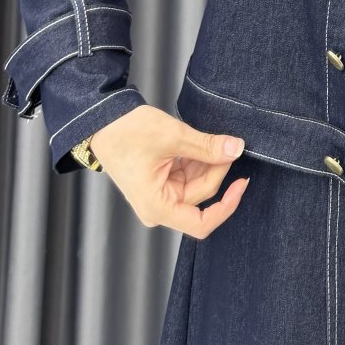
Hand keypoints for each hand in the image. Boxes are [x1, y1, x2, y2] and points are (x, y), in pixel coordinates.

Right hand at [88, 104, 249, 235]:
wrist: (104, 121)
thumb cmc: (126, 132)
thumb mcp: (173, 136)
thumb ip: (207, 147)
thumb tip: (236, 149)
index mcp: (157, 206)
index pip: (201, 224)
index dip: (226, 206)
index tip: (241, 184)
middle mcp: (158, 207)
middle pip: (202, 196)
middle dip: (217, 170)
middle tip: (227, 144)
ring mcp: (160, 196)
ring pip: (198, 185)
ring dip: (207, 163)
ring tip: (208, 140)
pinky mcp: (162, 184)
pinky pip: (189, 177)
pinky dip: (198, 161)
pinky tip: (198, 145)